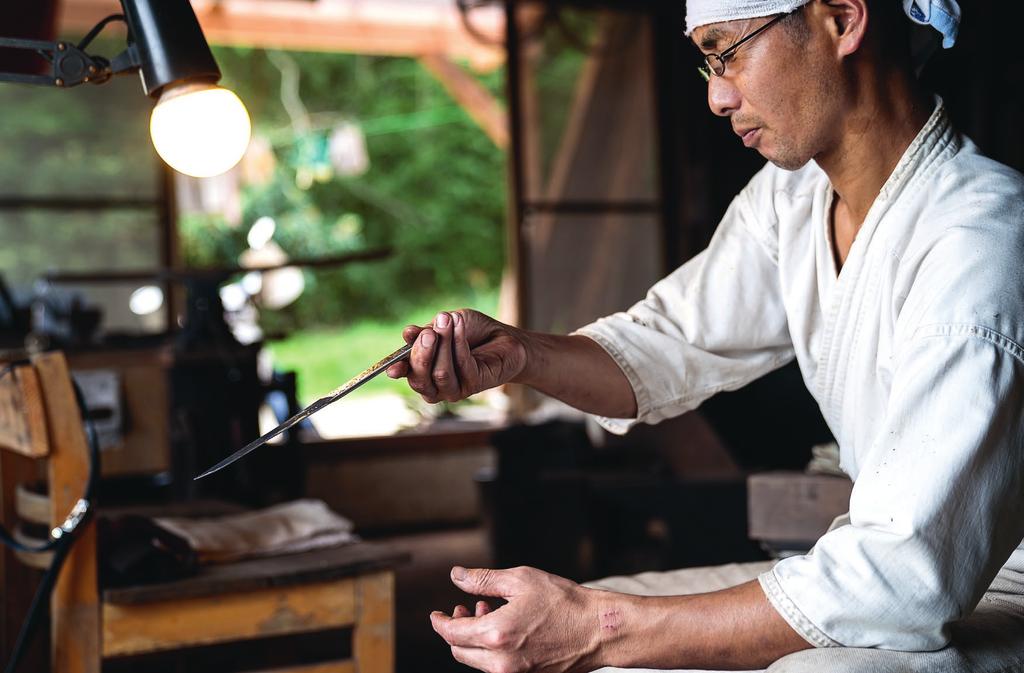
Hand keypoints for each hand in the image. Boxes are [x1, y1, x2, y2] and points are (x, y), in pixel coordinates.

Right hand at [386, 309, 527, 403]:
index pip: (406, 373)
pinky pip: (462, 365)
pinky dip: (458, 343)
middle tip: (429, 332)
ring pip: (440, 374)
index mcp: (423, 371)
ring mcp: (454, 389)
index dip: (398, 370)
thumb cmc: (471, 331)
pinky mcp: (474, 385)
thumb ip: (426, 331)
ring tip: (448, 319)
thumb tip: (406, 333)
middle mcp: (436, 385)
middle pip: (419, 378)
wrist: (503, 336)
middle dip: (422, 353)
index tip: (392, 366)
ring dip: (443, 345)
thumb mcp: (444, 325)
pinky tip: (459, 325)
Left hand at [430, 566, 602, 672]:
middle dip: (456, 629)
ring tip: (490, 612)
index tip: (436, 615)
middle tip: (466, 609)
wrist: (598, 630)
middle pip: (460, 651)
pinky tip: (505, 627)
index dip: (439, 622)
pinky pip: (497, 667)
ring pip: (478, 661)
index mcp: (496, 635)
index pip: (451, 633)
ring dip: (475, 638)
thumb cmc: (565, 602)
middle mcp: (501, 662)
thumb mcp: (521, 580)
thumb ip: (483, 579)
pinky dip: (492, 649)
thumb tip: (457, 576)